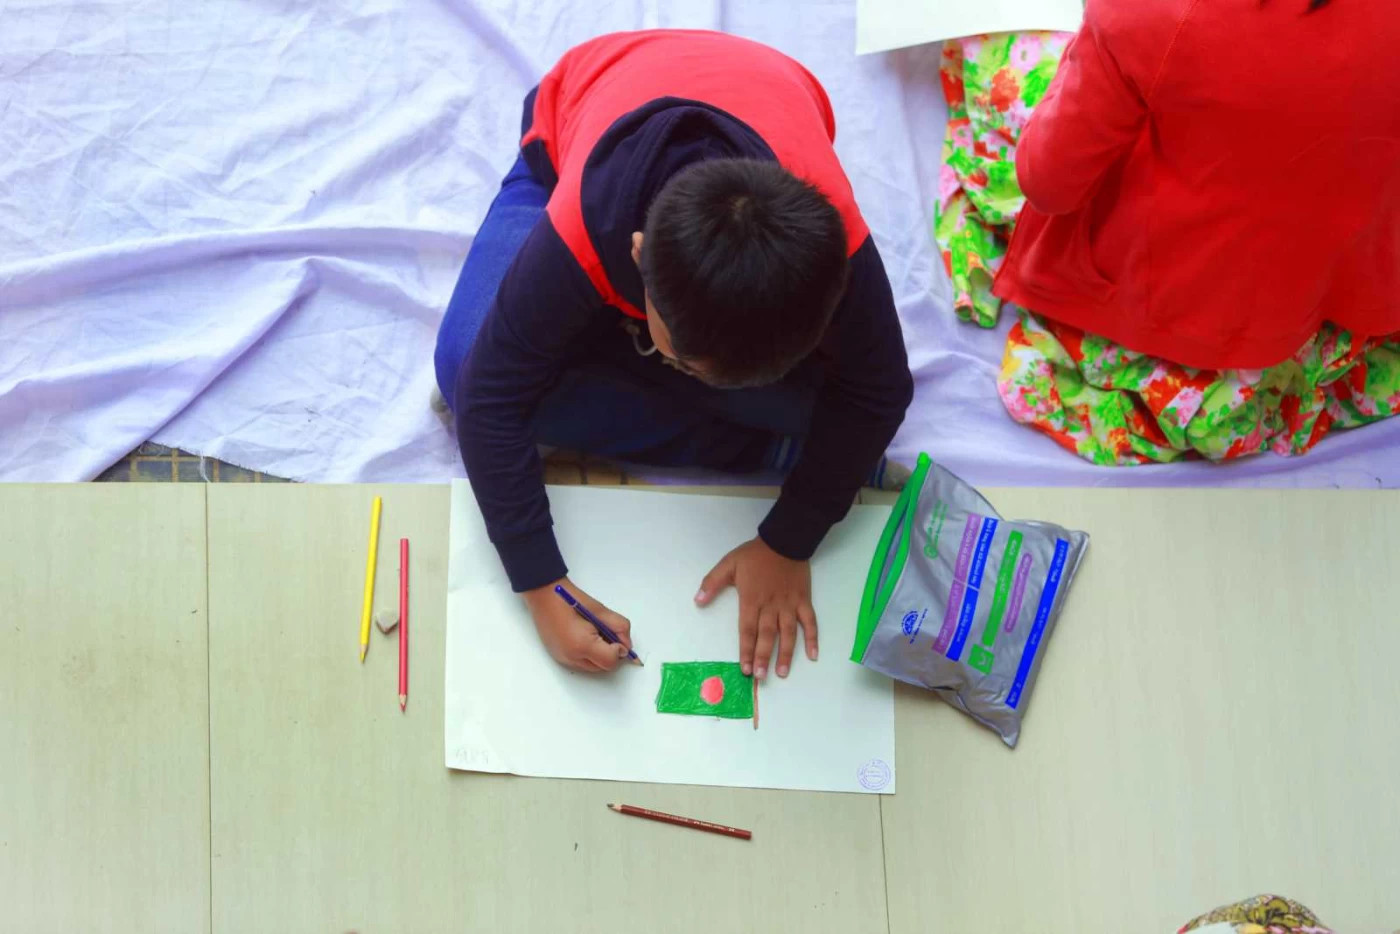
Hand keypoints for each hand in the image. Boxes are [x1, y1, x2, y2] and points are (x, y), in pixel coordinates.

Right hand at [523, 578, 633, 672]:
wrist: (543, 594)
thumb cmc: (569, 598)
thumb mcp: (600, 610)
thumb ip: (619, 627)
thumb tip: (626, 644)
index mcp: (582, 645)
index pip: (610, 661)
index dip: (618, 650)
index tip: (616, 637)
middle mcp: (571, 657)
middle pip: (603, 668)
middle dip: (609, 653)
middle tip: (605, 633)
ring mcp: (563, 659)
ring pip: (592, 667)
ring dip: (598, 655)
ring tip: (592, 633)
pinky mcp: (558, 657)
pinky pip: (580, 663)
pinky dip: (587, 655)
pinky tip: (583, 637)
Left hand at [695, 537, 815, 679]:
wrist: (784, 540)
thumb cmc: (755, 555)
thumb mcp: (728, 564)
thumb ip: (712, 583)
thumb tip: (697, 601)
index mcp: (752, 599)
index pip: (747, 629)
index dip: (746, 650)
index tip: (744, 668)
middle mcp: (771, 606)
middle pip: (767, 635)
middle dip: (763, 657)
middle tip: (761, 677)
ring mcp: (790, 604)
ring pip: (788, 633)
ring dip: (787, 654)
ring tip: (783, 673)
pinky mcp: (804, 600)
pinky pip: (810, 622)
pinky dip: (812, 638)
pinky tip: (813, 655)